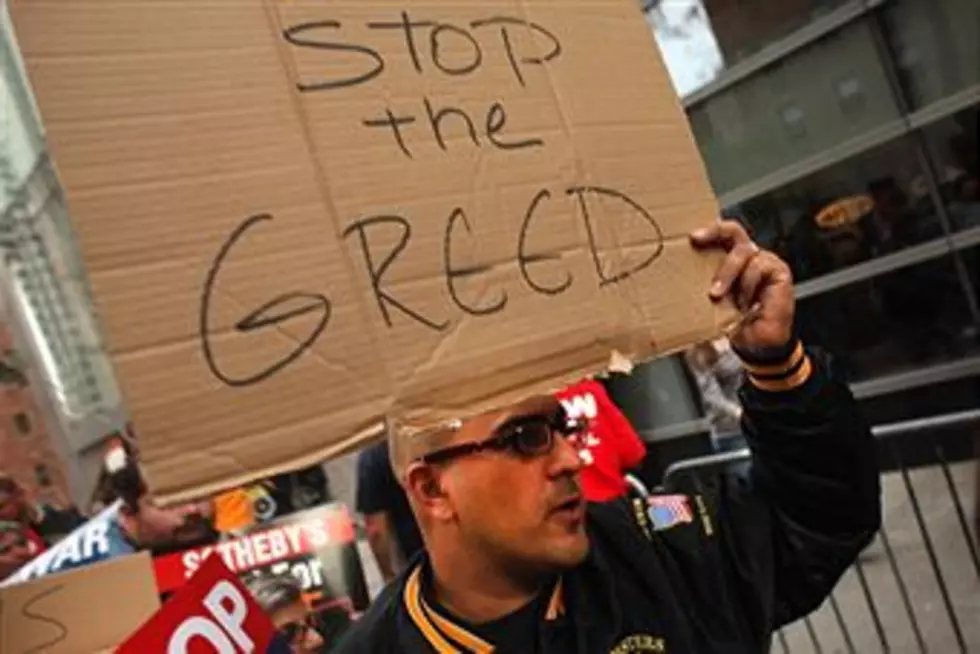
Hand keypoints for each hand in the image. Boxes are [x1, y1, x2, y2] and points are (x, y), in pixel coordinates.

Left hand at [691, 220, 794, 352]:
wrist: (757, 344)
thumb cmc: (734, 322)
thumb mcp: (711, 303)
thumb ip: (699, 288)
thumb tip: (670, 282)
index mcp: (728, 260)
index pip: (718, 236)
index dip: (706, 231)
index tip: (689, 237)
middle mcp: (747, 256)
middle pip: (732, 230)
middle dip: (714, 230)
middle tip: (696, 239)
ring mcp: (764, 261)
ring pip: (743, 251)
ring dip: (727, 273)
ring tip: (716, 295)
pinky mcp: (778, 270)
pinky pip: (758, 267)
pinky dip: (747, 285)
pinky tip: (744, 303)